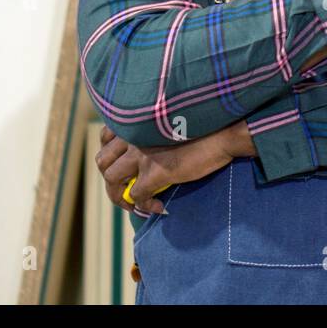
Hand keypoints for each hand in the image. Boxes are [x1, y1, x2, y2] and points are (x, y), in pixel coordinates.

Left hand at [96, 123, 240, 214]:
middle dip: (111, 181)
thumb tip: (147, 155)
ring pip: (112, 181)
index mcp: (136, 121)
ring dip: (119, 197)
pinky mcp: (154, 172)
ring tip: (135, 205)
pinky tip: (159, 207)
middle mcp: (133, 136)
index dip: (110, 156)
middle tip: (126, 191)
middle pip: (103, 162)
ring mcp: (141, 155)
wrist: (223, 134)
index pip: (105, 138)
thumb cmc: (205, 127)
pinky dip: (145, 206)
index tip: (122, 168)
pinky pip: (137, 196)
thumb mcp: (170, 123)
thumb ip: (152, 134)